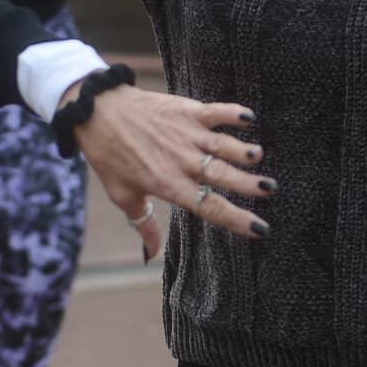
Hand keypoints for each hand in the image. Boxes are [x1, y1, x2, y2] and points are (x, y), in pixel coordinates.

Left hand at [70, 85, 268, 261]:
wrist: (96, 113)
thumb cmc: (109, 157)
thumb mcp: (122, 196)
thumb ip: (144, 225)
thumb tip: (150, 256)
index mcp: (169, 186)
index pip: (209, 207)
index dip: (237, 219)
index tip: (260, 229)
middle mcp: (181, 162)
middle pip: (223, 177)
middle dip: (250, 185)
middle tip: (270, 190)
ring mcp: (185, 135)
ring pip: (224, 146)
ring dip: (245, 151)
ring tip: (259, 156)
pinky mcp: (186, 110)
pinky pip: (215, 112)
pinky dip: (233, 113)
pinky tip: (250, 118)